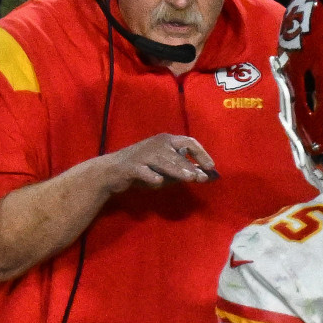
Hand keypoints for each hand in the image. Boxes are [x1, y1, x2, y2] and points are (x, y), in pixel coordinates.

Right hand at [100, 133, 216, 194]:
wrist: (111, 172)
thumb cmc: (143, 170)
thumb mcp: (165, 170)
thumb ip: (183, 171)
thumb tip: (206, 176)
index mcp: (166, 141)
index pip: (189, 142)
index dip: (201, 154)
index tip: (211, 167)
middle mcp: (156, 144)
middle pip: (177, 153)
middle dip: (190, 165)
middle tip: (200, 177)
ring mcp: (143, 154)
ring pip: (163, 161)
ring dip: (177, 169)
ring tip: (189, 177)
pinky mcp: (131, 167)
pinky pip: (143, 171)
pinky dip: (151, 176)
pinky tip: (158, 181)